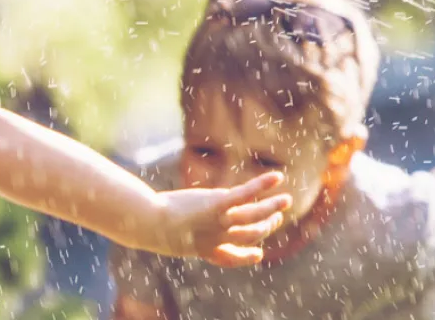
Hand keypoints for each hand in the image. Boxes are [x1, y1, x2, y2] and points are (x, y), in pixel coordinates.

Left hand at [148, 172, 291, 266]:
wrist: (148, 223)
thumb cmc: (150, 227)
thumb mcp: (167, 235)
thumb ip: (178, 232)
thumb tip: (169, 225)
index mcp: (206, 249)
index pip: (233, 258)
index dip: (248, 257)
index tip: (258, 254)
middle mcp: (218, 238)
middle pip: (252, 235)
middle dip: (266, 227)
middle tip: (275, 217)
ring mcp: (220, 221)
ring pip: (255, 216)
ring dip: (273, 208)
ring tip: (286, 199)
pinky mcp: (218, 203)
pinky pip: (246, 194)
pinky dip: (262, 185)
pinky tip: (277, 177)